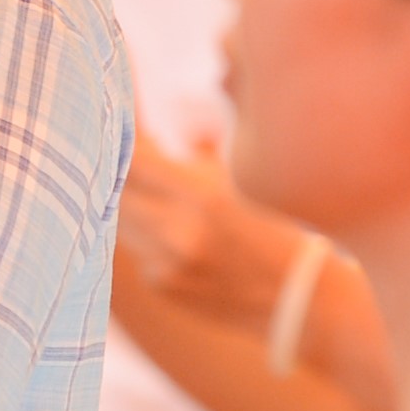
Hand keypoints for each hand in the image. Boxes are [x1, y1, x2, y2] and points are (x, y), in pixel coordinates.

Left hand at [117, 137, 295, 322]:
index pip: (132, 157)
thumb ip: (184, 163)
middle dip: (111, 163)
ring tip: (133, 177)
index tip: (107, 110)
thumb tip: (141, 135)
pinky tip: (163, 224)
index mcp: (202, 197)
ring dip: (122, 196)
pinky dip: (141, 231)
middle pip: (115, 187)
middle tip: (108, 140)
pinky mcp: (161, 284)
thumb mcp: (232, 185)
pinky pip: (135, 246)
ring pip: (118, 217)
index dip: (114, 132)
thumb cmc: (272, 231)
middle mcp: (177, 233)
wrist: (301, 300)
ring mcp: (165, 263)